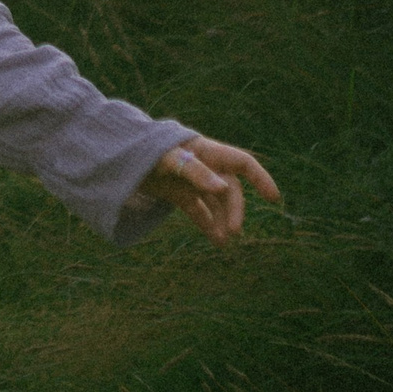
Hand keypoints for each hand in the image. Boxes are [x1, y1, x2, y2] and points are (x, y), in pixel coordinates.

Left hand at [141, 134, 279, 243]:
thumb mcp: (169, 159)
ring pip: (216, 203)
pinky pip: (199, 211)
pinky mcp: (180, 194)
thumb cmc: (145, 150)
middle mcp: (204, 166)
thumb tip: (224, 189)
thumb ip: (195, 172)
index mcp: (206, 150)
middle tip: (233, 231)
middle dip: (234, 209)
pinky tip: (216, 241)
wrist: (118, 155)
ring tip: (224, 242)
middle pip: (229, 189)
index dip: (260, 178)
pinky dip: (208, 225)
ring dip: (222, 221)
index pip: (241, 163)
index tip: (274, 199)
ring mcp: (192, 181)